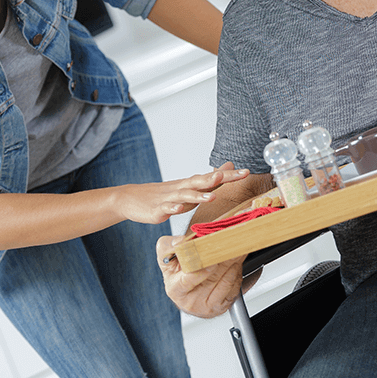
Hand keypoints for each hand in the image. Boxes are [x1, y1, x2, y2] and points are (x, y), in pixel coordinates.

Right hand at [119, 164, 248, 223]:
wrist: (131, 199)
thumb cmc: (162, 195)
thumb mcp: (187, 187)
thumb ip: (207, 180)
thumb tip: (226, 168)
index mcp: (190, 184)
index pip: (212, 177)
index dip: (229, 175)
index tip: (245, 172)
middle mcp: (181, 188)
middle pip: (201, 181)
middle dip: (216, 178)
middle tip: (229, 173)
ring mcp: (169, 198)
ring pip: (186, 195)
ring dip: (199, 195)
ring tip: (212, 196)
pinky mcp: (157, 209)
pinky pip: (166, 208)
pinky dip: (173, 208)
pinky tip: (179, 209)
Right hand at [157, 235, 245, 317]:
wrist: (186, 290)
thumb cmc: (176, 271)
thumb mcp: (165, 255)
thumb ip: (168, 246)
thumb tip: (180, 242)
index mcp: (175, 289)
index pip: (189, 279)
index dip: (201, 269)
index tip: (212, 260)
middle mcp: (192, 301)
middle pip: (213, 277)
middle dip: (224, 258)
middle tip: (232, 243)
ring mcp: (208, 306)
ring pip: (227, 280)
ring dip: (234, 261)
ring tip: (238, 247)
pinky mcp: (222, 307)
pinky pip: (235, 286)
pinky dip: (237, 270)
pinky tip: (236, 261)